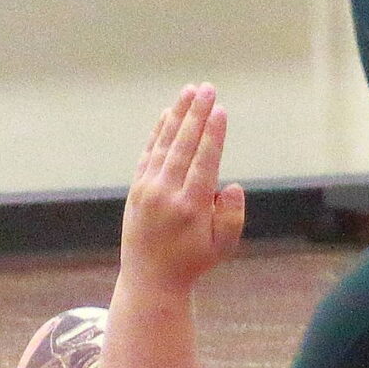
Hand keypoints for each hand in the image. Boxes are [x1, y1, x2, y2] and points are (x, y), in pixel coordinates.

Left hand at [120, 86, 245, 293]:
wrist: (150, 278)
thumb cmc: (193, 261)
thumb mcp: (224, 246)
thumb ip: (232, 216)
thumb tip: (231, 185)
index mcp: (191, 208)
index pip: (204, 162)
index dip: (213, 134)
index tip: (220, 110)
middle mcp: (166, 194)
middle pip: (183, 146)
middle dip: (197, 115)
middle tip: (208, 89)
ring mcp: (147, 190)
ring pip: (164, 145)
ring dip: (178, 116)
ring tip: (190, 92)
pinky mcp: (136, 189)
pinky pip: (148, 153)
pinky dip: (158, 132)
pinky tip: (168, 114)